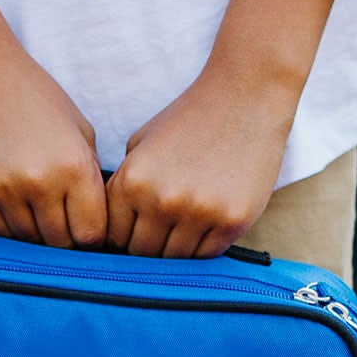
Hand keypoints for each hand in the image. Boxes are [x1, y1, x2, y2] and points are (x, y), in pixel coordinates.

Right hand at [0, 0, 106, 247]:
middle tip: (66, 226)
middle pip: (61, 243)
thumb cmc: (35, 95)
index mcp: (75, 167)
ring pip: (30, 241)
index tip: (89, 230)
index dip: (93, 237)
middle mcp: (41, 184)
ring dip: (38, 234)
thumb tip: (96, 222)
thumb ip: (90, 177)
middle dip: (67, 238)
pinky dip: (12, 226)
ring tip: (41, 214)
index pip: (92, 233)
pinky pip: (0, 231)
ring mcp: (5, 192)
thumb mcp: (79, 129)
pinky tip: (18, 208)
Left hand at [107, 0, 354, 257]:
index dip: (123, 237)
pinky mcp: (232, 221)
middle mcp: (162, 201)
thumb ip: (124, 186)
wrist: (245, 96)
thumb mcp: (140, 145)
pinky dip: (203, 246)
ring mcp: (199, 213)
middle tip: (160, 234)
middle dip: (148, 246)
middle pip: (142, 253)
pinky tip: (205, 225)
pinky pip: (207, 255)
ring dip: (176, 250)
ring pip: (175, 259)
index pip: (114, 237)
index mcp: (132, 181)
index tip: (134, 232)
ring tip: (183, 228)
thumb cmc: (189, 119)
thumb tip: (112, 232)